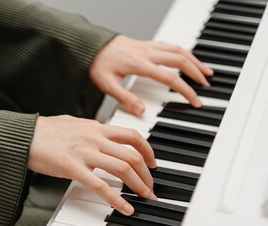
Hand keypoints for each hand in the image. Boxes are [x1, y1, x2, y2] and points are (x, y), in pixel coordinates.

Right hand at [28, 115, 156, 215]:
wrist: (23, 135)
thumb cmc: (45, 131)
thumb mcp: (74, 123)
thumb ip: (91, 129)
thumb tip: (103, 134)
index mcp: (96, 127)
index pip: (132, 136)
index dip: (148, 150)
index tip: (153, 163)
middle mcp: (94, 137)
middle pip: (132, 155)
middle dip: (147, 174)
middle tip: (150, 187)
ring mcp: (84, 152)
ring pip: (122, 168)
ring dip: (138, 185)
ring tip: (144, 197)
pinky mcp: (72, 167)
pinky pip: (100, 186)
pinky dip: (116, 199)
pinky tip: (125, 209)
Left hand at [90, 35, 213, 115]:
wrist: (90, 45)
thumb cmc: (97, 64)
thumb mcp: (107, 84)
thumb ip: (125, 98)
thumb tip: (142, 111)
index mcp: (139, 64)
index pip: (170, 78)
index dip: (185, 90)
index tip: (196, 100)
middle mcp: (147, 53)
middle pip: (180, 60)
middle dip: (197, 73)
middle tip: (207, 85)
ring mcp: (147, 47)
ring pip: (178, 50)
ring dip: (194, 60)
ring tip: (206, 71)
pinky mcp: (145, 44)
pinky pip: (169, 45)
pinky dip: (182, 51)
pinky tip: (188, 56)